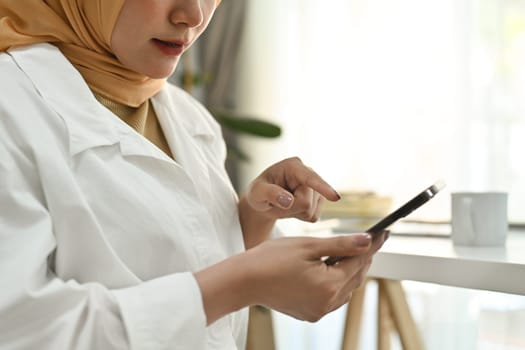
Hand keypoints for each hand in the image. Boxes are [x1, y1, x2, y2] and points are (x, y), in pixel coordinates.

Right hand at [243, 231, 387, 321]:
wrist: (244, 281)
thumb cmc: (272, 259)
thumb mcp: (309, 246)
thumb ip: (342, 245)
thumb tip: (368, 241)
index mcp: (329, 285)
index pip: (359, 261)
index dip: (373, 245)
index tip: (384, 232)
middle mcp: (327, 303)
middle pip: (355, 277)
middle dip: (363, 258)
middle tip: (371, 240)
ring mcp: (318, 311)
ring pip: (345, 289)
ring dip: (351, 271)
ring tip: (353, 252)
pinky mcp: (309, 313)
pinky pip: (332, 298)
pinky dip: (337, 283)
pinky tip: (333, 270)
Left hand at [244, 157, 339, 221]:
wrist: (263, 200)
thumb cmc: (259, 192)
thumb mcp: (257, 192)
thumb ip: (270, 193)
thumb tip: (288, 200)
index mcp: (292, 166)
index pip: (310, 178)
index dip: (322, 187)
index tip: (335, 197)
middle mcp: (308, 173)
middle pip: (307, 202)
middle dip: (291, 207)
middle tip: (276, 202)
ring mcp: (315, 187)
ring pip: (312, 211)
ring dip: (295, 212)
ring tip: (283, 203)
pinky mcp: (319, 200)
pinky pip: (313, 217)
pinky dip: (300, 217)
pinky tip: (292, 207)